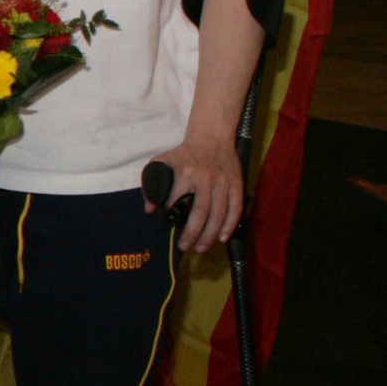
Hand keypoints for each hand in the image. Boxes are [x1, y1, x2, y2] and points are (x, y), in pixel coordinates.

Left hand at [153, 134, 244, 251]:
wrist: (212, 137)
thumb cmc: (184, 153)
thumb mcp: (162, 162)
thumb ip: (151, 184)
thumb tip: (149, 210)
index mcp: (186, 172)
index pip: (177, 200)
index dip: (172, 214)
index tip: (170, 221)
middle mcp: (206, 178)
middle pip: (200, 212)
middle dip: (192, 233)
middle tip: (185, 247)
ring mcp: (223, 181)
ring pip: (218, 214)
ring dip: (210, 234)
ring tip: (201, 248)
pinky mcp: (237, 183)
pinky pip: (236, 208)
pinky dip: (230, 225)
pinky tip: (222, 237)